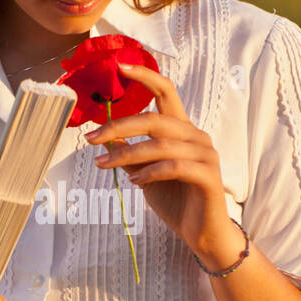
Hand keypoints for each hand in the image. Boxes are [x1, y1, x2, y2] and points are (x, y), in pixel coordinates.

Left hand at [85, 62, 231, 254]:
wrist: (202, 233)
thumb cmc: (175, 201)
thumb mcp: (145, 174)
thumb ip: (131, 153)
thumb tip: (107, 134)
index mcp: (182, 129)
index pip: (166, 92)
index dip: (145, 76)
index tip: (119, 66)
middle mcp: (196, 136)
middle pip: (154, 119)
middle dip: (118, 126)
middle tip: (91, 139)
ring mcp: (206, 155)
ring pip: (160, 144)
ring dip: (127, 154)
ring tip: (106, 165)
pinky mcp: (209, 176)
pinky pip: (174, 167)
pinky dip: (149, 172)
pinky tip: (135, 181)